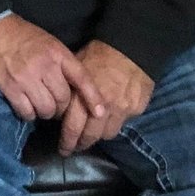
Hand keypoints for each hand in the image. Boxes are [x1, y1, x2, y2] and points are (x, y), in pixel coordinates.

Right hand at [0, 14, 105, 123]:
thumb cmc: (24, 37)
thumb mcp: (50, 44)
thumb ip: (63, 64)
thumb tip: (76, 91)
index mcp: (57, 53)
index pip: (81, 78)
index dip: (93, 97)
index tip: (100, 112)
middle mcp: (45, 66)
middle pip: (63, 100)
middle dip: (61, 107)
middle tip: (54, 103)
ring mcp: (27, 78)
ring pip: (46, 110)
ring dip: (45, 112)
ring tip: (39, 104)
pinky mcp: (10, 88)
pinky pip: (27, 112)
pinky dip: (28, 114)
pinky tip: (26, 105)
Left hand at [58, 41, 154, 155]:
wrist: (131, 46)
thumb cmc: (99, 54)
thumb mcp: (76, 67)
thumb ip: (69, 88)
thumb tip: (59, 106)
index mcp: (83, 96)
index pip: (72, 127)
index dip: (67, 141)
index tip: (63, 148)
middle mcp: (102, 107)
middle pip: (89, 136)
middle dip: (80, 145)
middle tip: (74, 148)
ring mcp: (121, 110)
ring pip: (107, 135)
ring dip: (98, 137)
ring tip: (91, 136)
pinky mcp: (135, 110)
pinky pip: (122, 124)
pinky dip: (113, 124)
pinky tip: (108, 120)